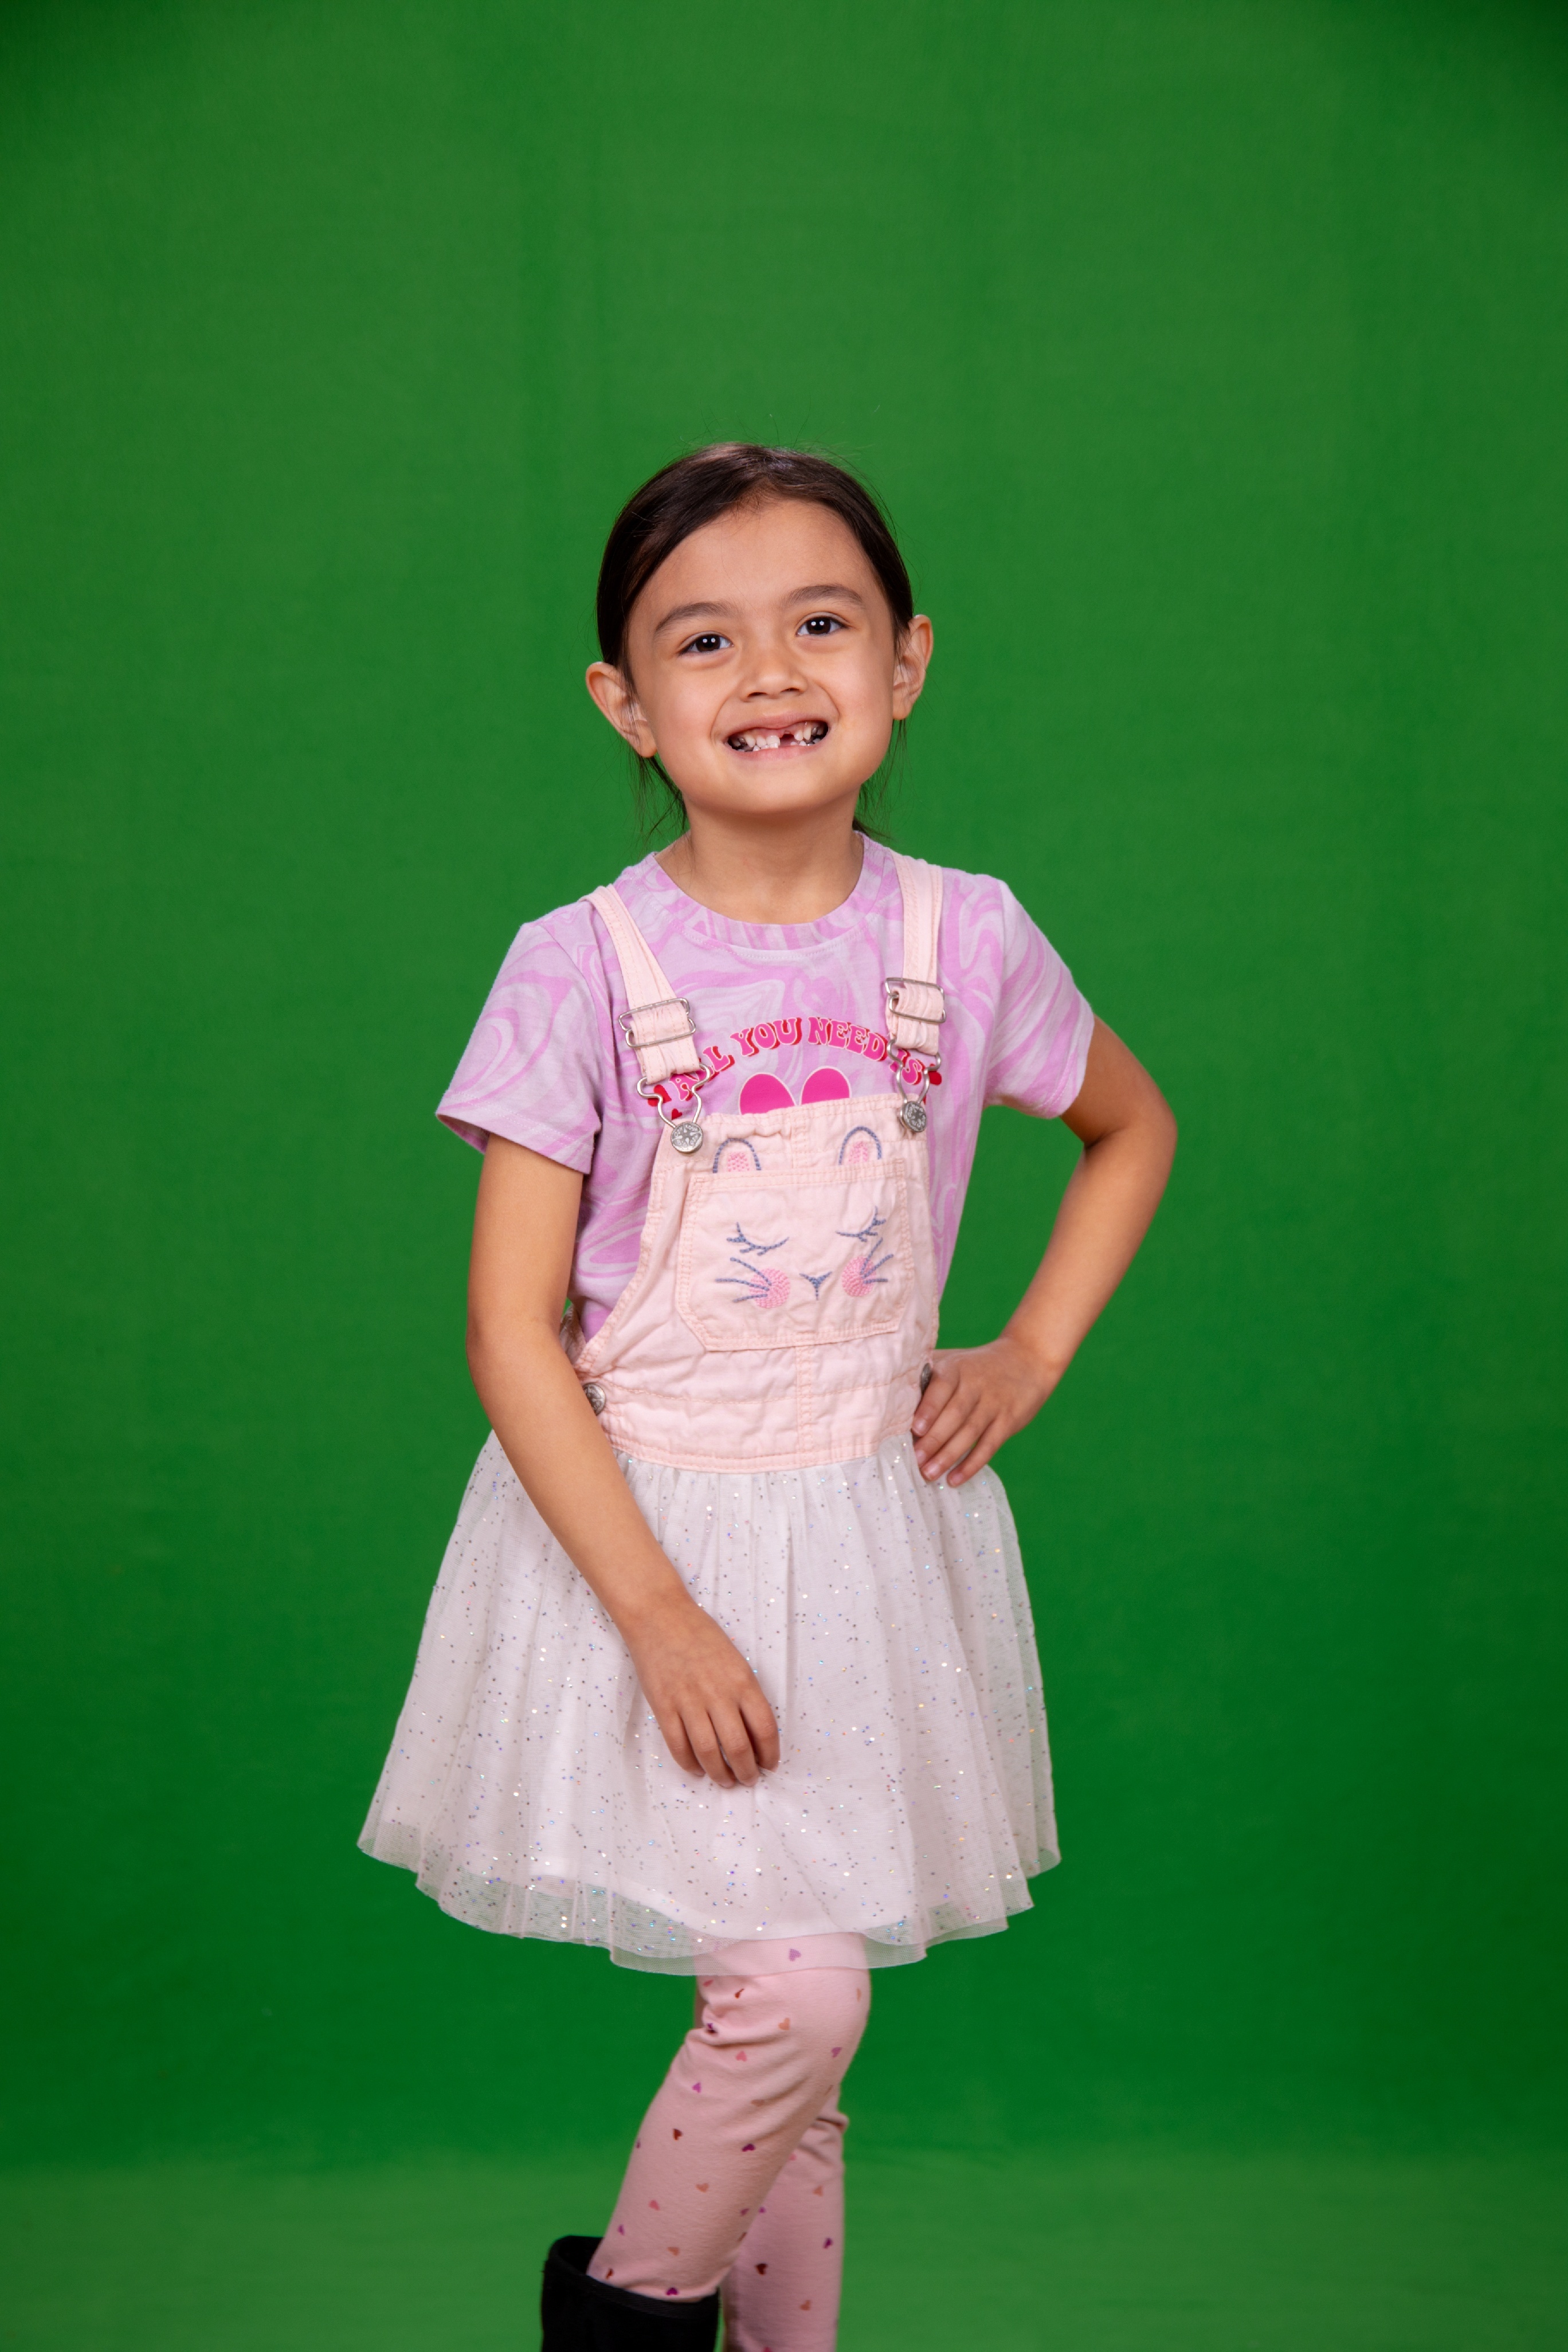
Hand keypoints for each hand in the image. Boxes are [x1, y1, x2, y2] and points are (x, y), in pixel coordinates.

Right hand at [624, 1590, 780, 1787]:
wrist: (659, 1617)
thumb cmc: (701, 1636)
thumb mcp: (735, 1660)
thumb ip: (745, 1694)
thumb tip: (754, 1734)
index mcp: (742, 1681)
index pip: (765, 1728)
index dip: (770, 1754)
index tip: (769, 1765)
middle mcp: (718, 1694)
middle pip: (738, 1747)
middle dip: (746, 1772)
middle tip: (748, 1780)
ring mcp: (688, 1702)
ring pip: (709, 1753)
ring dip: (720, 1774)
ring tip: (725, 1781)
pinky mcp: (663, 1707)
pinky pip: (679, 1747)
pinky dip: (690, 1764)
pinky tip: (697, 1769)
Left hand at [911, 1333, 1059, 1486]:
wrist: (1027, 1359)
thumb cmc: (976, 1365)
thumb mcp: (954, 1360)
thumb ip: (926, 1375)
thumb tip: (890, 1402)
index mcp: (956, 1368)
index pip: (942, 1388)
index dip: (929, 1408)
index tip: (915, 1428)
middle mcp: (975, 1384)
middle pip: (954, 1414)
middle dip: (934, 1440)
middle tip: (915, 1461)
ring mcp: (994, 1403)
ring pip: (970, 1432)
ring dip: (948, 1455)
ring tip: (929, 1474)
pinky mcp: (1008, 1420)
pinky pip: (989, 1445)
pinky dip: (972, 1464)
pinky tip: (955, 1479)